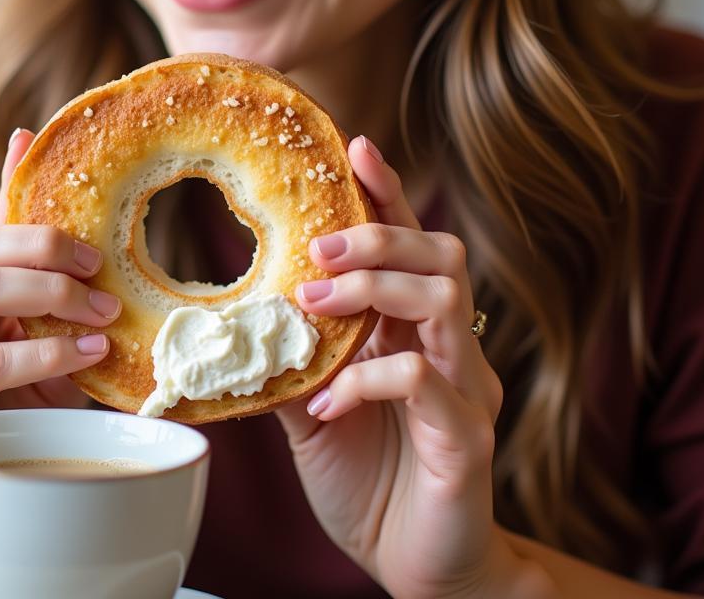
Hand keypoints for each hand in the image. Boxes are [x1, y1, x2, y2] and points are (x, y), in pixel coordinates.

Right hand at [0, 128, 120, 566]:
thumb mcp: (17, 351)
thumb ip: (40, 301)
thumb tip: (92, 258)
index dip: (28, 215)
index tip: (91, 234)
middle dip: (45, 251)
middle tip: (100, 271)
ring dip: (48, 297)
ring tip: (101, 316)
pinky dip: (44, 355)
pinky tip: (83, 361)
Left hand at [275, 136, 518, 598]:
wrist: (415, 565)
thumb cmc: (368, 478)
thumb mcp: (314, 409)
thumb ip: (290, 358)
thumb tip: (235, 318)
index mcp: (413, 331)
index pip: (409, 244)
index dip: (387, 193)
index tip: (356, 147)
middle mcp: (450, 348)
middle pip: (441, 253)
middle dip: (377, 237)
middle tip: (318, 248)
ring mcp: (466, 390)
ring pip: (444, 299)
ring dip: (374, 289)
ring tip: (315, 304)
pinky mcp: (467, 438)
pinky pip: (424, 382)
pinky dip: (368, 380)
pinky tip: (328, 404)